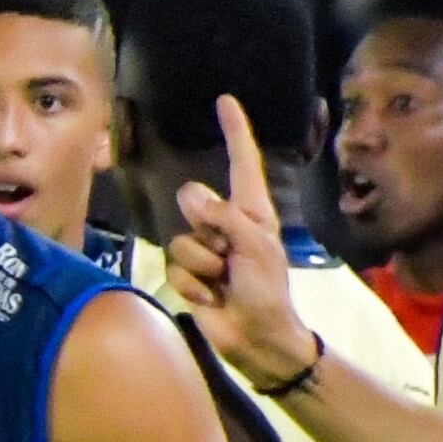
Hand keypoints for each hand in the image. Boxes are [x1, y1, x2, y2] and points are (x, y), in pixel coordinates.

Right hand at [162, 95, 319, 390]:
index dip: (235, 131)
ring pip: (181, 238)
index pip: (241, 162)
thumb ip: (224, 217)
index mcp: (252, 211)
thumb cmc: (268, 291)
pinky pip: (174, 267)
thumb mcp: (256, 246)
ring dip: (203, 266)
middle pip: (193, 200)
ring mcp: (206, 249)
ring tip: (224, 283)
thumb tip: (190, 197)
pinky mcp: (188, 275)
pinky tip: (211, 298)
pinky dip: (192, 286)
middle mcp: (226, 224)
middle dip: (207, 228)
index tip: (226, 101)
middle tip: (229, 256)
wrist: (257, 339)